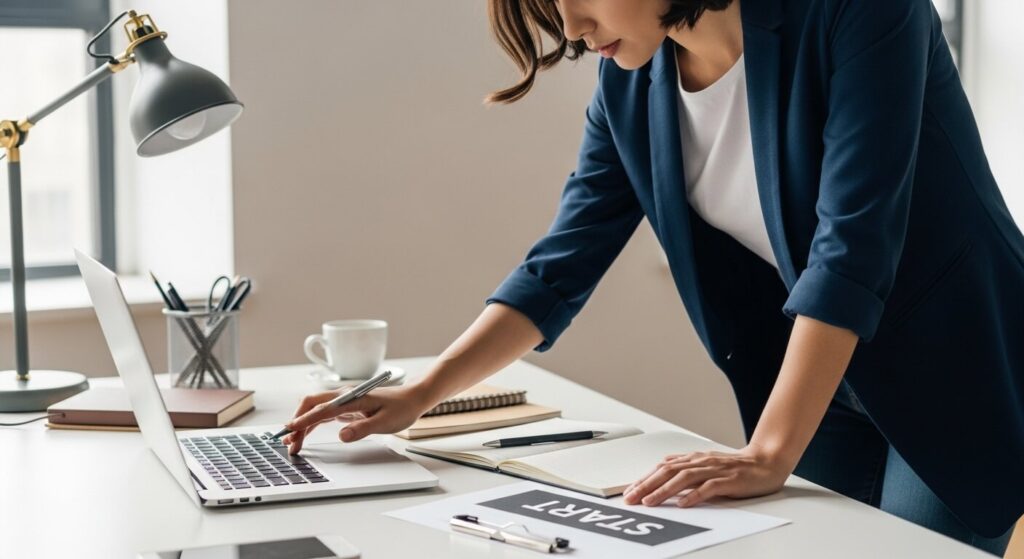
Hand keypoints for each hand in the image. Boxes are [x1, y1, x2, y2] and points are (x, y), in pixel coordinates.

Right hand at [281, 383, 433, 454]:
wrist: (412, 398)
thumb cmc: (401, 408)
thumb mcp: (385, 422)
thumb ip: (363, 429)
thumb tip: (342, 436)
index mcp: (352, 398)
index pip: (322, 409)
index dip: (305, 420)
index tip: (290, 430)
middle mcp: (344, 396)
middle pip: (312, 405)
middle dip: (297, 421)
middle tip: (288, 441)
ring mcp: (344, 401)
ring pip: (315, 410)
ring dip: (302, 424)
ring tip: (292, 443)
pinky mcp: (346, 407)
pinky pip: (323, 415)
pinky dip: (311, 424)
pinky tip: (305, 435)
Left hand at [622, 445, 790, 507]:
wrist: (766, 462)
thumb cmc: (735, 468)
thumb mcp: (706, 466)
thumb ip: (686, 471)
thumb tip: (662, 476)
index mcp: (693, 458)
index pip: (662, 467)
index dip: (644, 478)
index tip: (629, 491)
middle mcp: (701, 461)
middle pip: (668, 471)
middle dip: (646, 485)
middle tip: (631, 498)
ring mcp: (715, 470)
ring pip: (684, 478)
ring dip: (664, 490)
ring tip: (650, 502)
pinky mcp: (729, 480)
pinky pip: (709, 487)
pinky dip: (694, 495)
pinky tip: (683, 504)